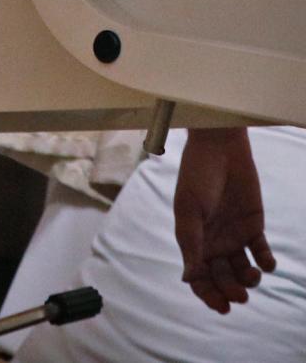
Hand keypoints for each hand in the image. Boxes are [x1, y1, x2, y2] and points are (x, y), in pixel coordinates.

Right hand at [174, 128, 275, 313]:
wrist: (220, 148)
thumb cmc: (197, 175)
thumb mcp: (189, 210)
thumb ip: (191, 244)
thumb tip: (188, 279)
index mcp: (194, 241)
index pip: (200, 278)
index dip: (208, 295)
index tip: (222, 306)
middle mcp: (214, 242)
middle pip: (222, 279)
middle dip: (231, 292)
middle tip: (240, 295)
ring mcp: (234, 235)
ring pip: (243, 271)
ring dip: (249, 280)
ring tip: (253, 275)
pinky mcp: (253, 226)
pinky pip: (262, 253)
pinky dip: (267, 263)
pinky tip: (266, 263)